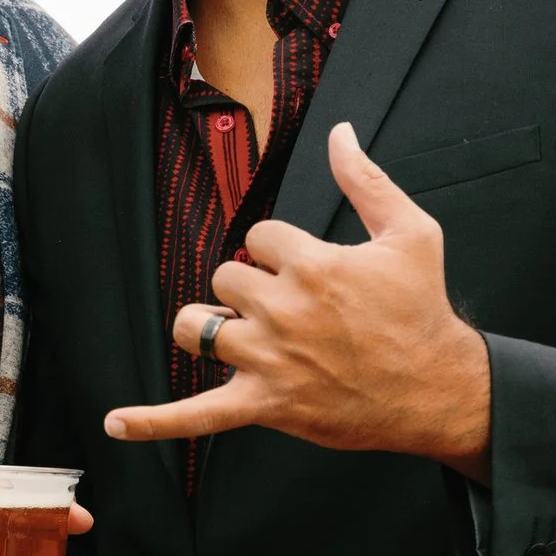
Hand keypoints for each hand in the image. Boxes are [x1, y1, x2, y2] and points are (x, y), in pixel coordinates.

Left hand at [111, 122, 491, 478]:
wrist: (439, 390)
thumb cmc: (423, 312)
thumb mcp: (411, 234)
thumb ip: (366, 180)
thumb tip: (340, 133)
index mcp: (314, 265)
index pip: (258, 237)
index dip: (279, 250)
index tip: (310, 270)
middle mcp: (284, 310)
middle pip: (225, 277)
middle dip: (249, 288)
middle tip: (292, 308)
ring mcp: (269, 360)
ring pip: (196, 327)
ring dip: (211, 325)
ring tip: (240, 331)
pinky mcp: (265, 404)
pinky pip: (196, 415)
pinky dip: (154, 421)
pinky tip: (117, 422)